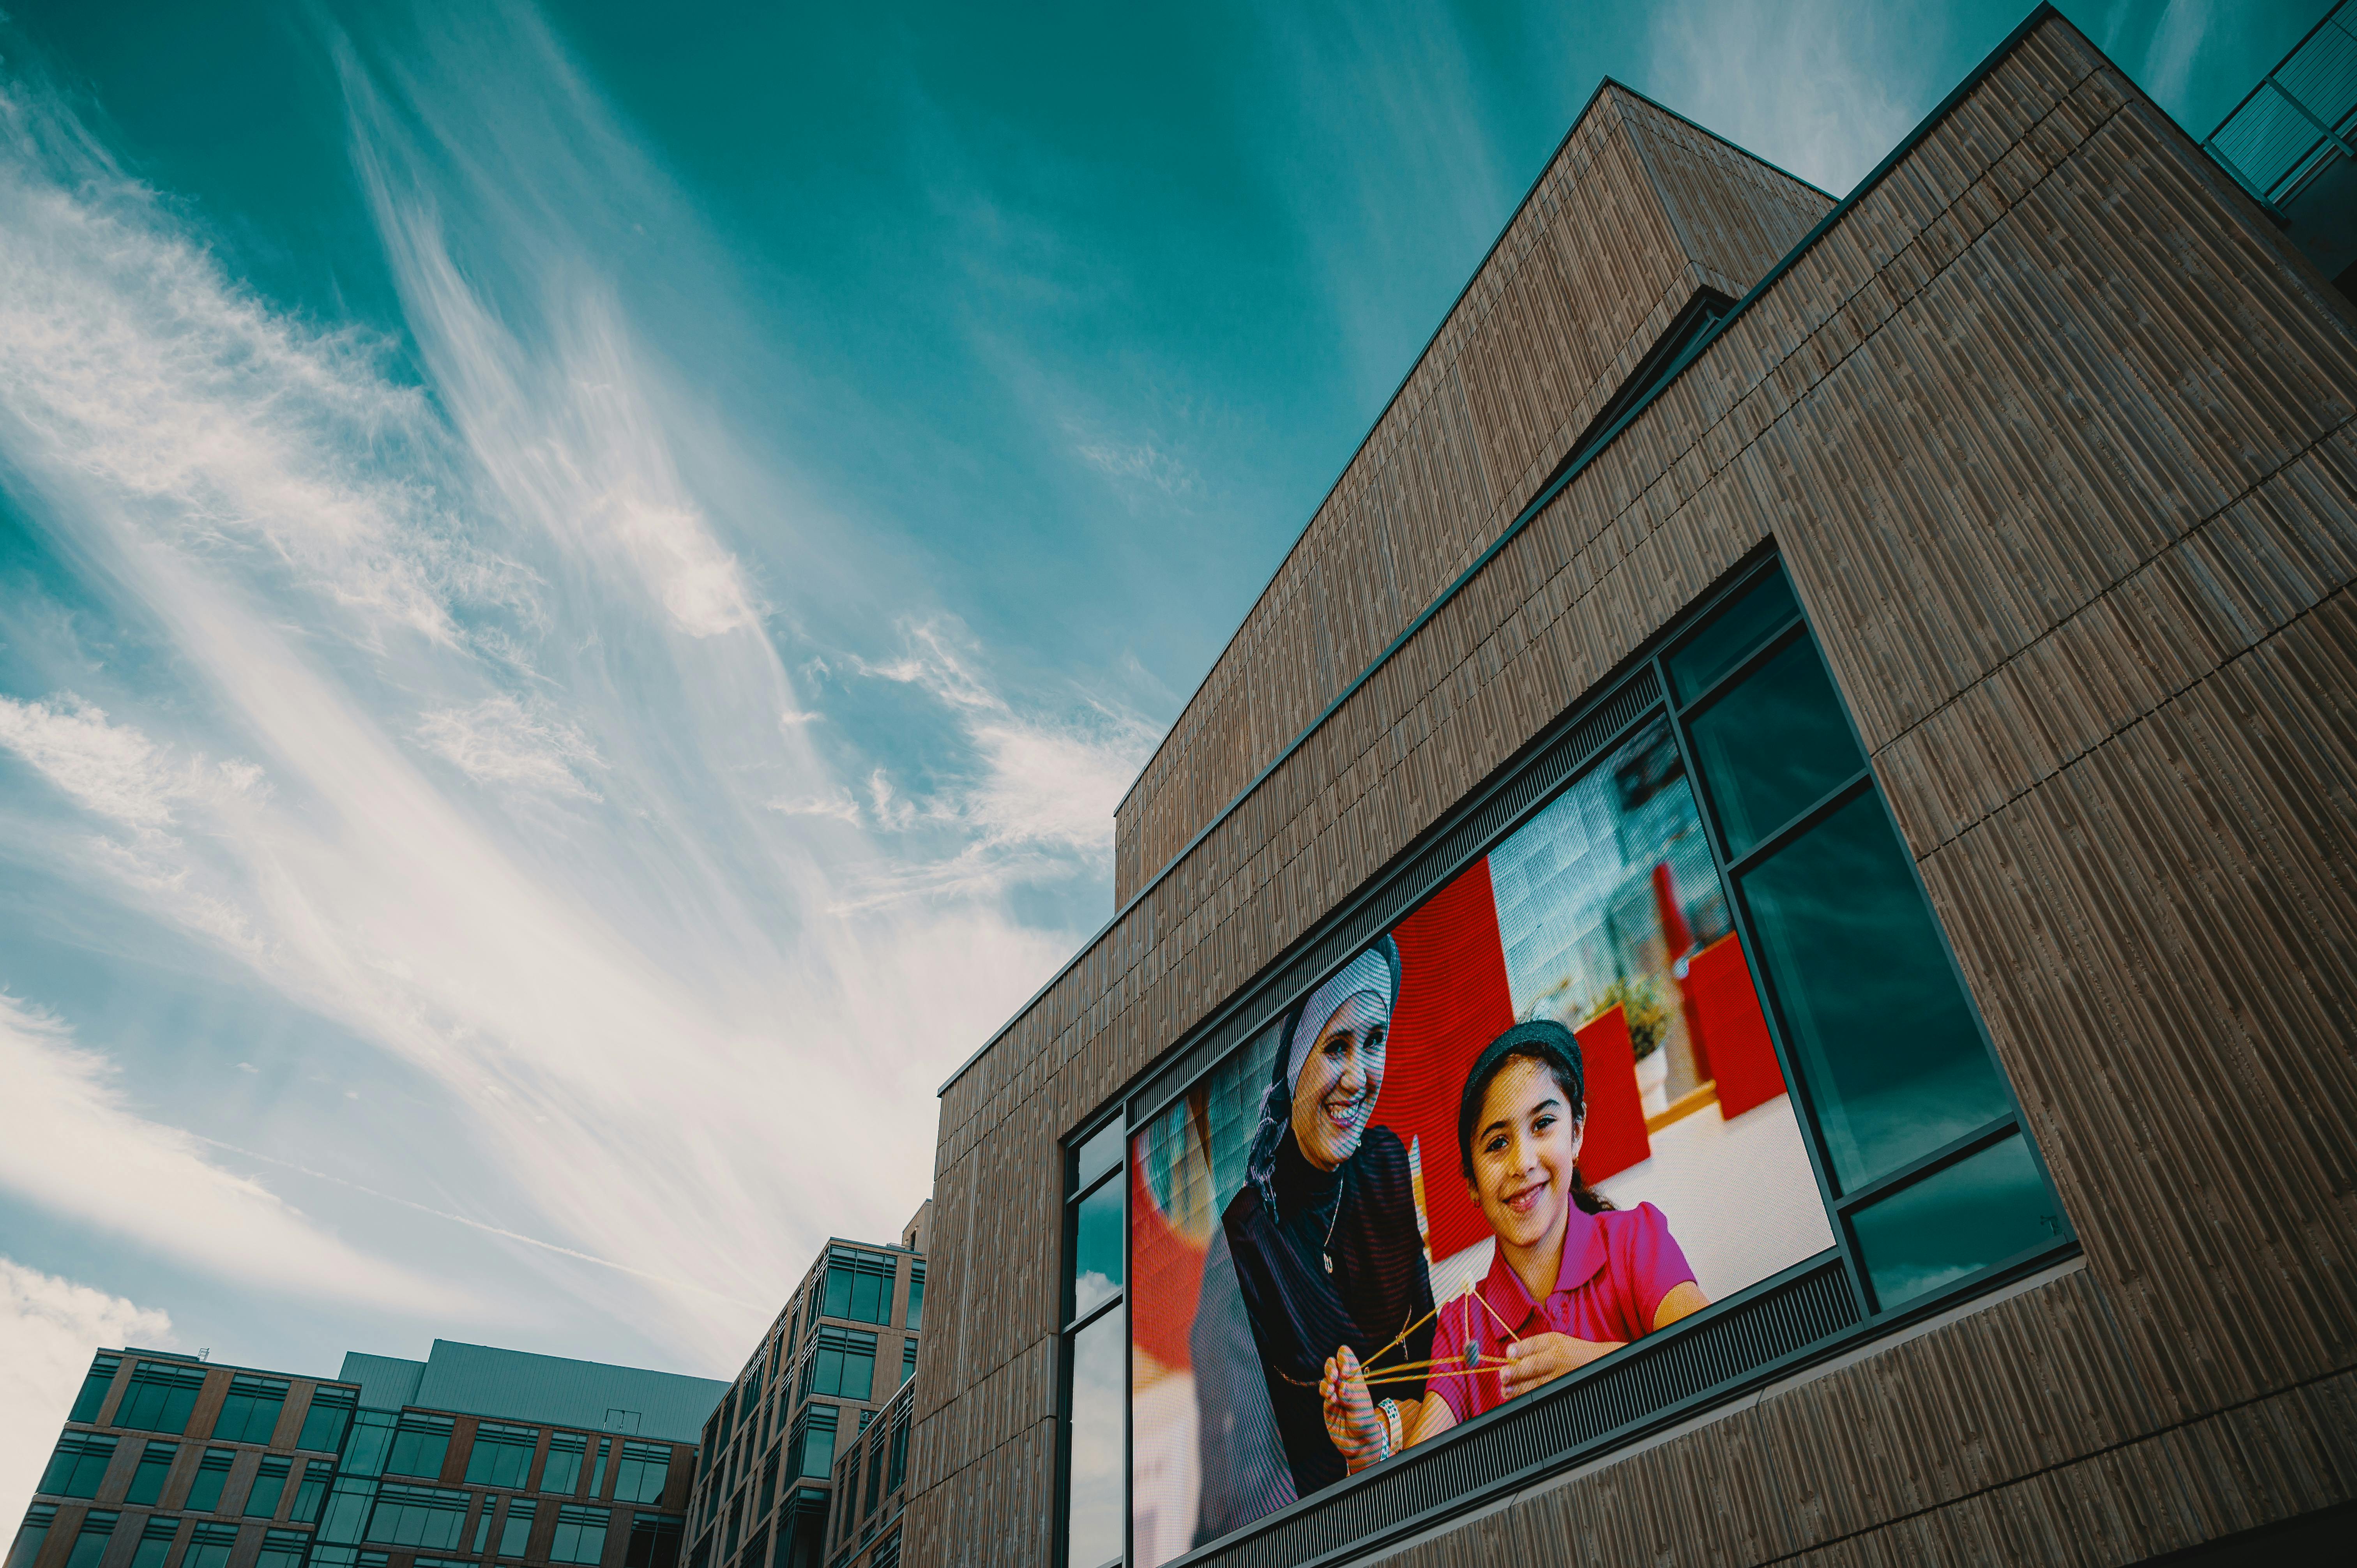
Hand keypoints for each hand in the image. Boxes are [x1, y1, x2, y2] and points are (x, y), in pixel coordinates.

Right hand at [1319, 1348, 1384, 1470]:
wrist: (1358, 1443)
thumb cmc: (1364, 1422)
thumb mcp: (1361, 1408)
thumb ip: (1351, 1396)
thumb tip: (1341, 1385)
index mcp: (1356, 1380)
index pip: (1349, 1360)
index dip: (1345, 1357)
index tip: (1346, 1366)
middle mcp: (1345, 1384)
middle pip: (1334, 1365)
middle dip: (1332, 1366)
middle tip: (1335, 1376)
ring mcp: (1335, 1393)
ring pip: (1326, 1378)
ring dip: (1327, 1379)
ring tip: (1332, 1389)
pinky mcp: (1327, 1404)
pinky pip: (1323, 1392)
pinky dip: (1325, 1392)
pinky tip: (1331, 1398)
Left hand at [1498, 1332, 1623, 1398]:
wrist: (1598, 1362)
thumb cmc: (1570, 1350)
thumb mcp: (1553, 1340)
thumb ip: (1530, 1345)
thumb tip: (1508, 1353)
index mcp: (1555, 1346)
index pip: (1534, 1346)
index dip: (1520, 1351)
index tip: (1507, 1356)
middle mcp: (1558, 1362)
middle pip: (1535, 1367)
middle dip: (1517, 1373)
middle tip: (1503, 1376)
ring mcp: (1561, 1379)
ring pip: (1538, 1385)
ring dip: (1520, 1389)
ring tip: (1506, 1391)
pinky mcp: (1562, 1391)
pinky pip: (1545, 1396)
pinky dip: (1531, 1398)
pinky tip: (1519, 1399)